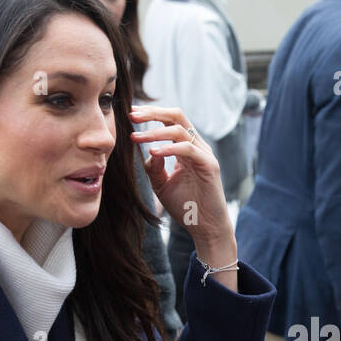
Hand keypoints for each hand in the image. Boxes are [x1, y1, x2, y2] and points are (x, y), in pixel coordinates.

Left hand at [129, 106, 232, 252]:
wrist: (205, 227)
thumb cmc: (186, 206)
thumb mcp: (162, 185)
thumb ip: (153, 168)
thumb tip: (148, 152)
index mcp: (187, 148)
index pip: (170, 121)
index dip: (152, 114)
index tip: (131, 115)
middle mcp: (197, 146)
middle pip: (177, 116)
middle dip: (153, 113)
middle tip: (132, 116)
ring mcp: (204, 154)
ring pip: (180, 130)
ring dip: (155, 132)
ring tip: (136, 137)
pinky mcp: (209, 166)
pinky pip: (188, 149)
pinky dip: (169, 149)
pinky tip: (153, 152)